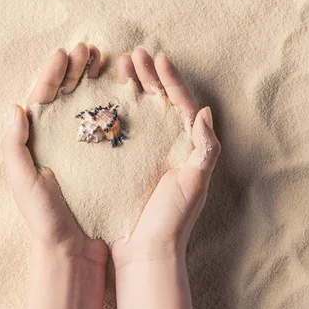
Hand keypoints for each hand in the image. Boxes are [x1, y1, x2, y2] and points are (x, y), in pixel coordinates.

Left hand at [0, 42, 108, 265]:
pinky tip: (121, 91)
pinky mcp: (102, 159)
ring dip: (93, 80)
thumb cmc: (45, 218)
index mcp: (34, 140)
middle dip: (75, 69)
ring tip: (105, 62)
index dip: (53, 72)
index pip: (42, 96)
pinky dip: (111, 104)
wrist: (73, 249)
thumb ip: (13, 145)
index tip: (67, 53)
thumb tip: (16, 107)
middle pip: (64, 94)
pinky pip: (105, 124)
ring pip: (85, 104)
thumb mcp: (23, 182)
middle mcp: (56, 139)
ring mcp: (80, 147)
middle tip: (90, 51)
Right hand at [110, 47, 221, 269]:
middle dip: (148, 76)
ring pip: (138, 111)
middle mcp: (167, 145)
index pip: (181, 103)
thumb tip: (205, 111)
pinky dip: (113, 111)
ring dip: (130, 87)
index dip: (171, 79)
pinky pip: (120, 130)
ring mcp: (145, 153)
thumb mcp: (194, 183)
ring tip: (117, 67)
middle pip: (159, 102)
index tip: (157, 57)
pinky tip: (102, 98)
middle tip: (132, 55)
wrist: (144, 252)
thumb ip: (205, 149)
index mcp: (187, 146)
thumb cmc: (172, 219)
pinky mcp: (124, 163)